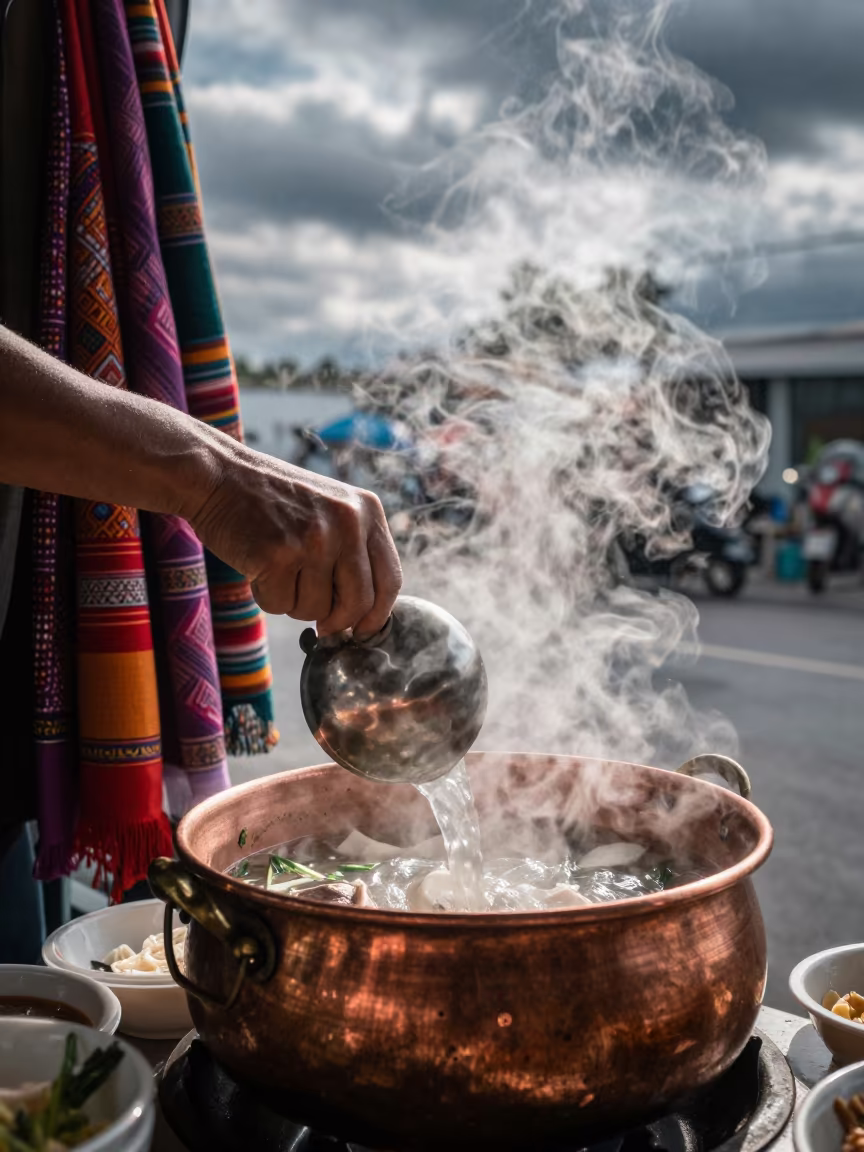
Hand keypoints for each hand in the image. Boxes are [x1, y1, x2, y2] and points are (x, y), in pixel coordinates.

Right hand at [189, 442, 401, 636]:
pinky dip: (266, 596)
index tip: (361, 631)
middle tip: (319, 624)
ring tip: (278, 569)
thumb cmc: (271, 500)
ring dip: (294, 603)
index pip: (390, 580)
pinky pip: (280, 606)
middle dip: (337, 622)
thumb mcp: (329, 510)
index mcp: (367, 511)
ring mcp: (314, 539)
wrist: (217, 474)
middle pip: (359, 603)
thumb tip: (361, 618)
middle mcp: (348, 523)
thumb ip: (352, 553)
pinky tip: (257, 565)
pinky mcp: (278, 555)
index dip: (376, 615)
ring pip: (317, 610)